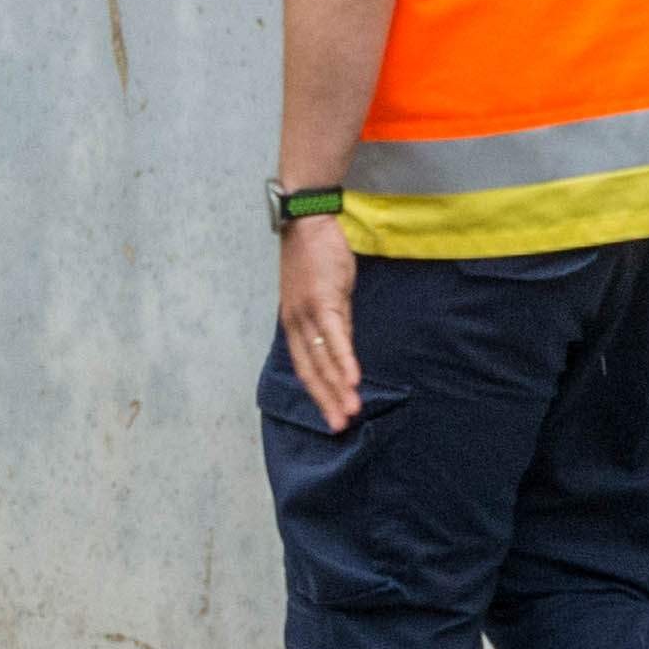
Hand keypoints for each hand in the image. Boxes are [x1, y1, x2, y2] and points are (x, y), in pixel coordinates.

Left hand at [278, 214, 362, 432]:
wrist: (307, 222)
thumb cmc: (316, 256)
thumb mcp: (322, 295)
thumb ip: (332, 322)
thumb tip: (344, 347)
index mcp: (294, 324)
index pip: (305, 368)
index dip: (317, 393)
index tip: (331, 415)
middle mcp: (296, 324)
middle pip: (311, 371)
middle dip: (327, 401)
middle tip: (340, 426)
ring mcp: (308, 313)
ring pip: (323, 360)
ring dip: (338, 387)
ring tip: (351, 410)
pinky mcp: (325, 301)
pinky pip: (335, 337)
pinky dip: (344, 360)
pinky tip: (354, 379)